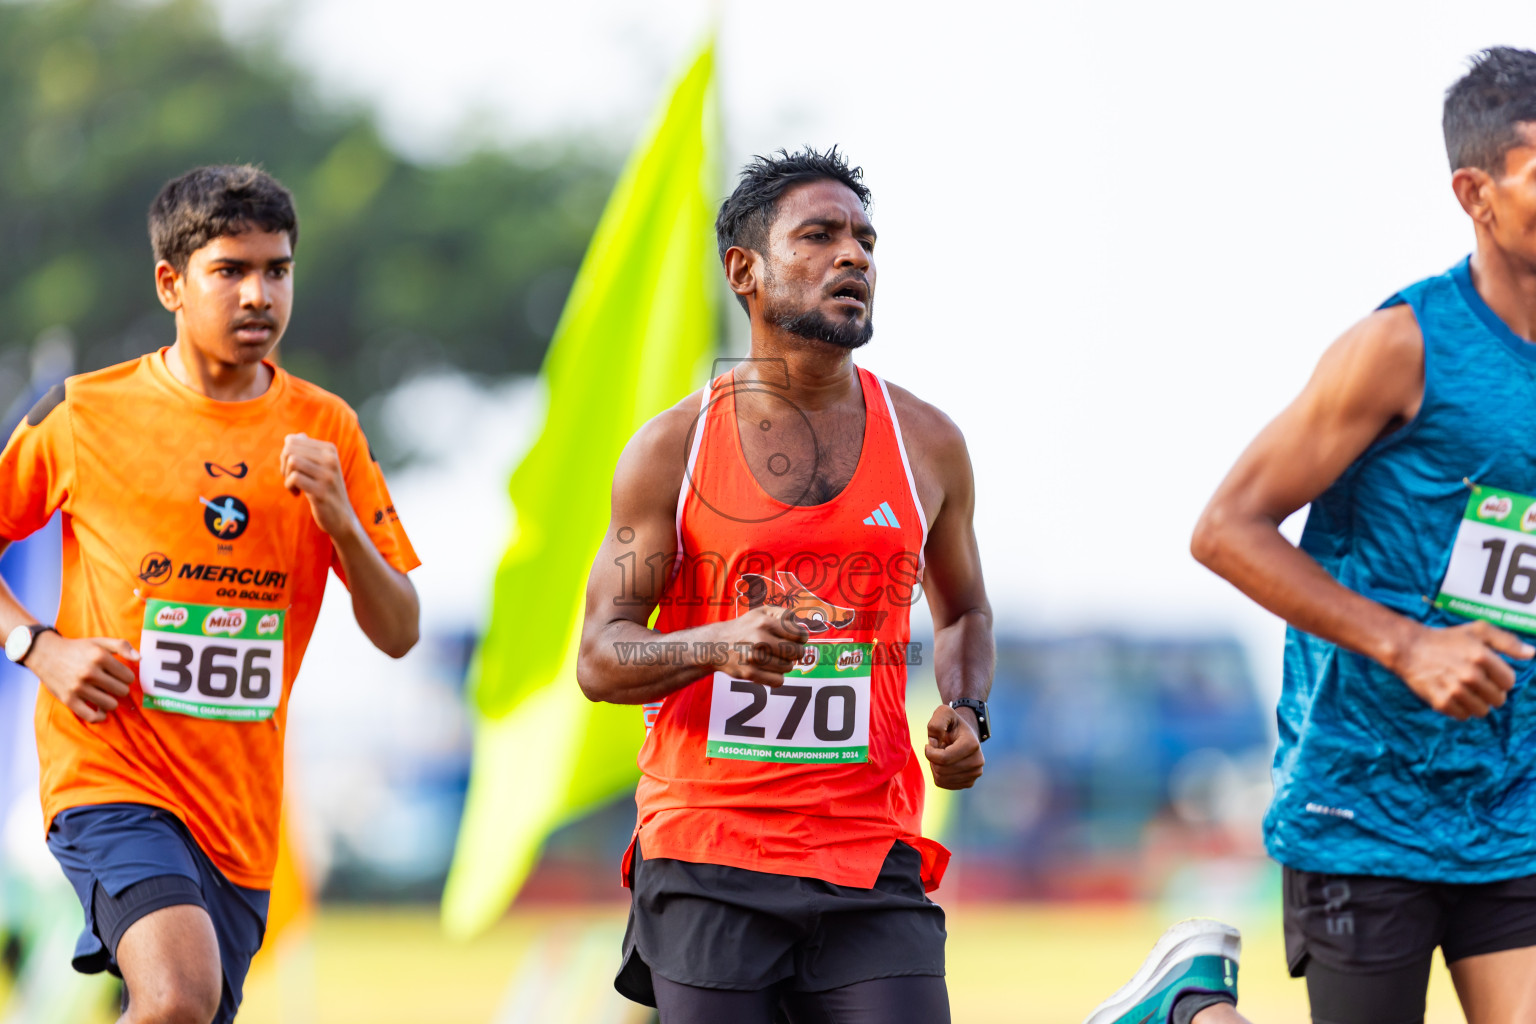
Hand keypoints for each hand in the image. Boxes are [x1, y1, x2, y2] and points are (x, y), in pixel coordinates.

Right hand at [27, 632, 137, 723]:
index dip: (127, 677)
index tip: (119, 676)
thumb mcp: (100, 642)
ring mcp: (78, 687)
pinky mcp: (68, 700)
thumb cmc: (78, 649)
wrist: (45, 654)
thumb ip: (122, 646)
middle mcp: (89, 672)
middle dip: (120, 689)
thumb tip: (140, 658)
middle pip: (121, 691)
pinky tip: (100, 709)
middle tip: (112, 685)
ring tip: (105, 694)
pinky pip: (92, 716)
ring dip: (111, 701)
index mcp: (100, 657)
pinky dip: (100, 716)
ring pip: (110, 704)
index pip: (128, 677)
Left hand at [281, 433, 358, 538]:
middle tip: (290, 477)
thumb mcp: (321, 466)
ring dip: (286, 475)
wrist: (342, 517)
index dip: (286, 454)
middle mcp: (331, 459)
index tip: (293, 469)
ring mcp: (327, 475)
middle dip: (283, 463)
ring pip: (292, 461)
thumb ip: (307, 450)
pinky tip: (296, 494)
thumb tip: (292, 437)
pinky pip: (294, 478)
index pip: (293, 440)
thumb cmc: (326, 490)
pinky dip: (289, 486)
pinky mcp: (321, 491)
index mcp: (330, 450)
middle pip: (290, 449)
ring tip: (293, 486)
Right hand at [710, 606, 810, 687]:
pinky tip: (768, 669)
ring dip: (784, 664)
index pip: (799, 634)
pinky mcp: (750, 674)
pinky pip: (778, 681)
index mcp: (764, 622)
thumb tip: (802, 627)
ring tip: (773, 658)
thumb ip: (784, 615)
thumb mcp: (761, 612)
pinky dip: (777, 677)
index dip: (801, 638)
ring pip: (788, 667)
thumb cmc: (744, 627)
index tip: (796, 639)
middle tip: (786, 650)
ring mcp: (754, 658)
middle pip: (796, 652)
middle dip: (795, 652)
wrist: (716, 644)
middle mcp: (759, 639)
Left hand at [926, 703, 983, 788]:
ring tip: (942, 754)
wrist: (964, 734)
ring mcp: (975, 774)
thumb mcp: (943, 713)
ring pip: (941, 779)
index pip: (944, 759)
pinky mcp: (969, 783)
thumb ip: (936, 723)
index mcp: (972, 744)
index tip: (931, 742)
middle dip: (933, 759)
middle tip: (938, 748)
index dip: (930, 752)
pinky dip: (939, 775)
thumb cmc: (952, 723)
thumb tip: (934, 743)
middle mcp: (978, 761)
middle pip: (942, 770)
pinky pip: (944, 784)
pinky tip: (945, 764)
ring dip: (935, 767)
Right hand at [1392, 620, 1532, 719]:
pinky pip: (1463, 717)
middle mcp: (1469, 674)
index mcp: (1481, 656)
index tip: (1489, 673)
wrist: (1409, 648)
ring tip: (1465, 690)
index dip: (1501, 679)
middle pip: (1498, 700)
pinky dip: (1460, 710)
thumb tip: (1531, 654)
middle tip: (1476, 682)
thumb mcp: (1478, 630)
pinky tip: (1453, 696)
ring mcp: (1454, 690)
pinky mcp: (1440, 702)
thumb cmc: (1446, 639)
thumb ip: (1507, 641)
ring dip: (1477, 703)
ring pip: (1482, 711)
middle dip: (1491, 693)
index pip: (1509, 682)